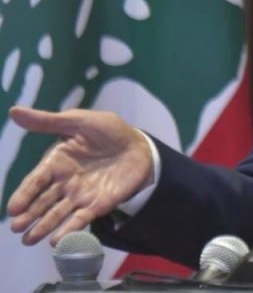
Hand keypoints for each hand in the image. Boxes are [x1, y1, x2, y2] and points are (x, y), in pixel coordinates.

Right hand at [7, 106, 153, 245]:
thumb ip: (48, 122)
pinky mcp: (98, 204)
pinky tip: (57, 241)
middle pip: (43, 202)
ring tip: (29, 240)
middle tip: (17, 229)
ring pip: (58, 214)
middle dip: (30, 216)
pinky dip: (69, 230)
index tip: (13, 209)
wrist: (139, 144)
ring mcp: (81, 195)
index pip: (36, 181)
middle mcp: (65, 182)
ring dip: (44, 227)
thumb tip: (14, 111)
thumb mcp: (79, 121)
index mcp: (57, 162)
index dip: (24, 195)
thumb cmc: (108, 131)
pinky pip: (81, 219)